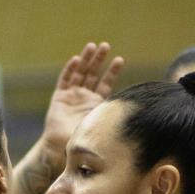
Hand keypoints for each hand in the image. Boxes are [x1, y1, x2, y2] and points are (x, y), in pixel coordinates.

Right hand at [41, 42, 123, 158]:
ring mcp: (72, 95)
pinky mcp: (59, 97)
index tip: (119, 59)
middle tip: (105, 46)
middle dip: (99, 60)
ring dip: (86, 59)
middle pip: (93, 73)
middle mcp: (84, 96)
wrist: (60, 148)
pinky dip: (69, 69)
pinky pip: (64, 80)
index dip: (112, 72)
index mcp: (96, 103)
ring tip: (92, 46)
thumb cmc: (82, 141)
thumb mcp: (101, 126)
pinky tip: (76, 59)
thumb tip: (135, 114)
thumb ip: (111, 117)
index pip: (106, 83)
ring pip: (80, 72)